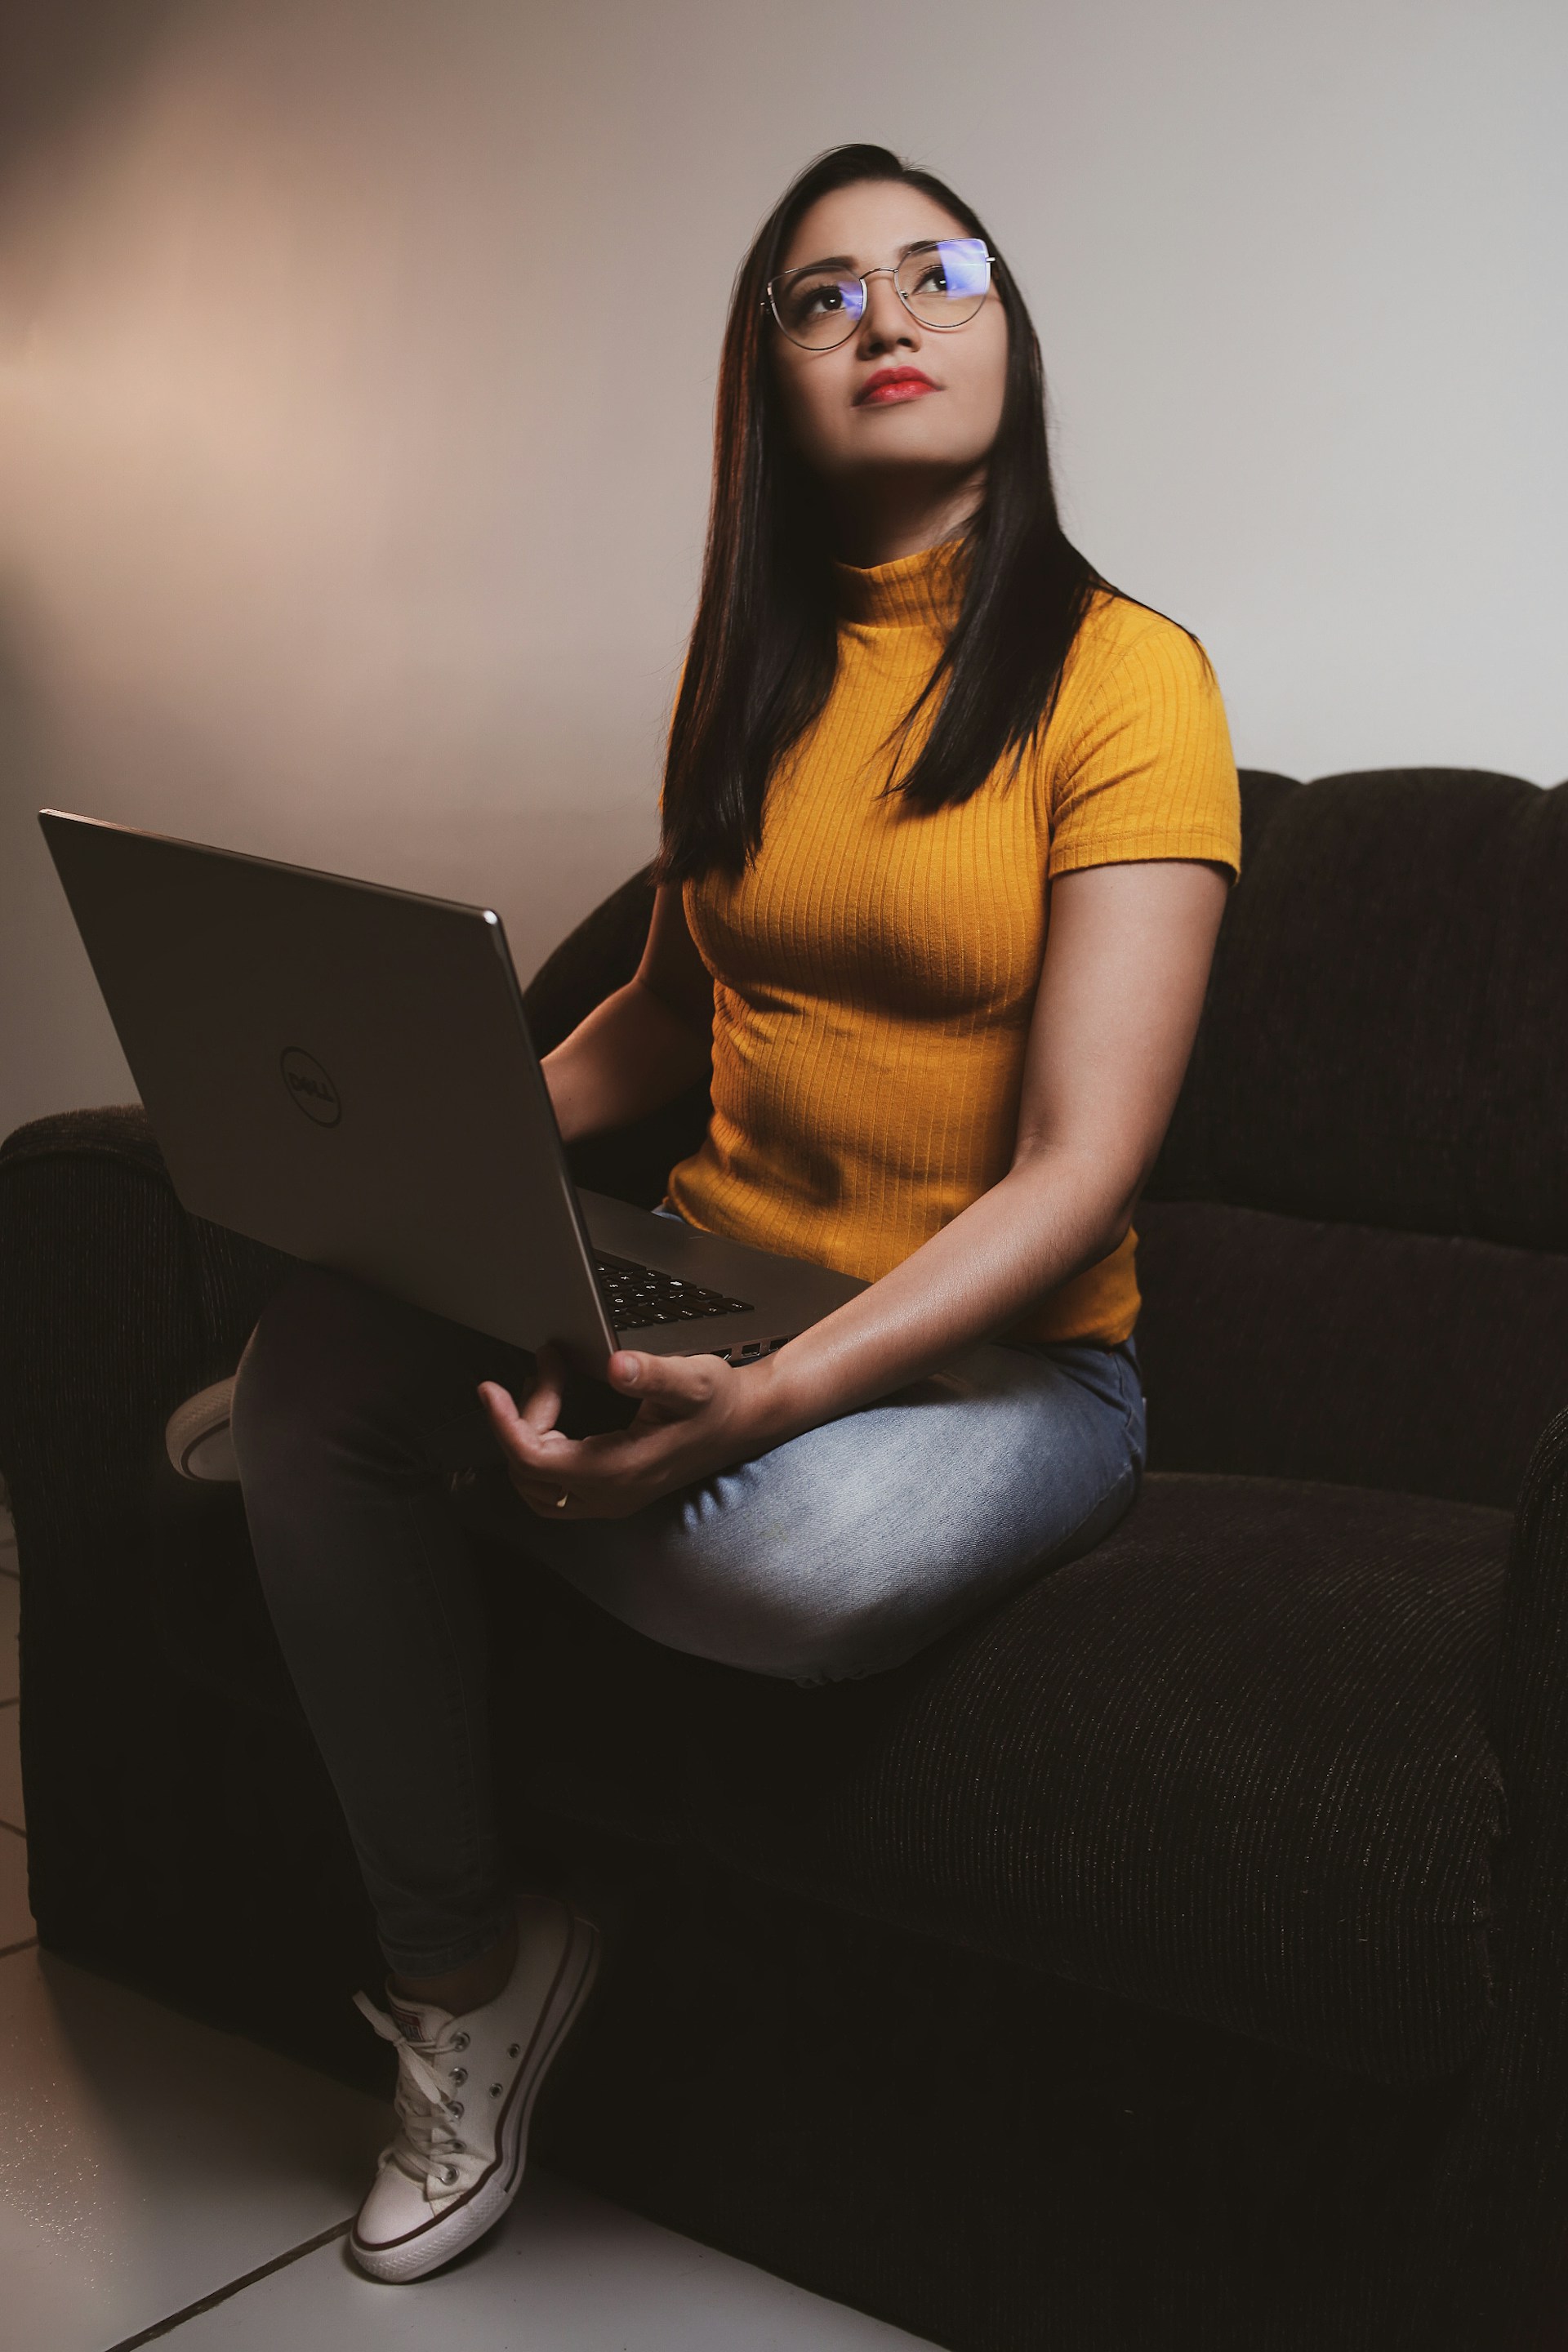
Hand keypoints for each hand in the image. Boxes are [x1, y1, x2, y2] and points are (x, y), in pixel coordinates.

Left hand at [478, 1345, 781, 1520]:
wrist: (746, 1422)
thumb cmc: (720, 1401)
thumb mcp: (692, 1379)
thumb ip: (652, 1374)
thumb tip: (616, 1366)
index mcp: (620, 1469)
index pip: (535, 1460)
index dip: (505, 1424)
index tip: (490, 1389)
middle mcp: (610, 1493)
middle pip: (529, 1473)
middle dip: (521, 1419)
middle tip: (545, 1371)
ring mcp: (610, 1498)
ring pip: (537, 1489)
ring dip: (526, 1440)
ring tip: (546, 1391)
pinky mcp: (612, 1492)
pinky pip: (555, 1489)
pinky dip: (540, 1454)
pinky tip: (554, 1417)